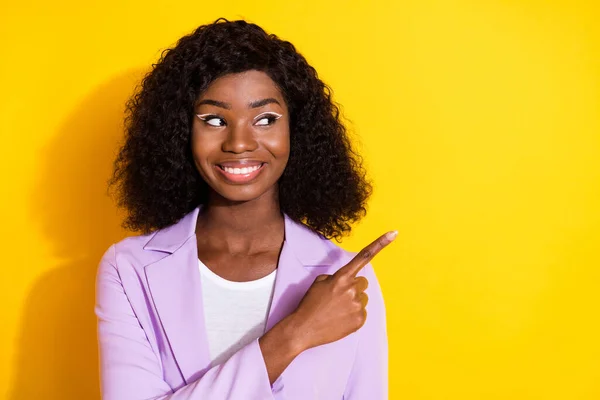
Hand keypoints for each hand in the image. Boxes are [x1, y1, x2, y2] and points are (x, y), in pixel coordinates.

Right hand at [290, 230, 396, 351]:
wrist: (303, 329)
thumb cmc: (310, 304)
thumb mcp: (319, 283)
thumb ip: (336, 277)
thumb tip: (347, 281)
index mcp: (342, 277)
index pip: (364, 257)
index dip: (380, 244)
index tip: (393, 233)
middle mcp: (352, 289)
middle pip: (362, 283)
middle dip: (353, 287)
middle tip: (337, 297)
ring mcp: (357, 305)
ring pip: (362, 298)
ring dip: (352, 302)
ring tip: (336, 310)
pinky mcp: (360, 320)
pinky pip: (362, 312)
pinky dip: (353, 315)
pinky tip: (340, 318)